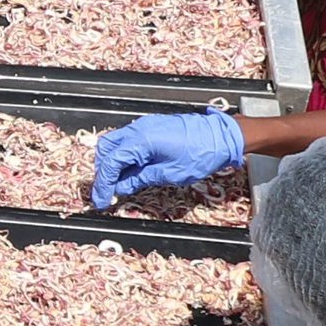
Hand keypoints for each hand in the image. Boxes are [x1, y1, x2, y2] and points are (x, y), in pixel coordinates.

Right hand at [91, 110, 246, 209]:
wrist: (223, 137)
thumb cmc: (201, 154)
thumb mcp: (169, 174)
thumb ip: (140, 179)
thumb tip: (122, 187)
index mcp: (142, 140)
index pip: (111, 163)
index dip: (103, 184)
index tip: (101, 200)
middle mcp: (139, 128)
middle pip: (107, 149)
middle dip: (103, 172)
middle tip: (106, 192)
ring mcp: (145, 125)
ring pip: (115, 143)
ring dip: (112, 163)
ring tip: (117, 183)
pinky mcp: (152, 127)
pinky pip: (129, 140)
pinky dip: (124, 155)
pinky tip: (130, 171)